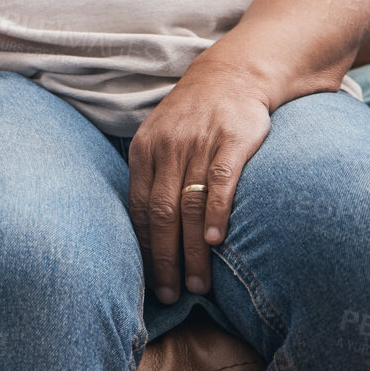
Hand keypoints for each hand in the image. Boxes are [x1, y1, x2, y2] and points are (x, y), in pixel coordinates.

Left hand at [127, 58, 271, 303]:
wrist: (232, 75)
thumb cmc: (193, 118)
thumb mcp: (161, 140)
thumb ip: (152, 178)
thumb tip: (143, 235)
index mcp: (144, 150)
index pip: (137, 208)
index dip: (142, 248)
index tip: (149, 282)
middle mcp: (168, 147)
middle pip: (160, 213)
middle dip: (164, 259)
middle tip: (171, 295)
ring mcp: (200, 143)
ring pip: (189, 205)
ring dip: (192, 250)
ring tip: (197, 284)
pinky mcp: (232, 140)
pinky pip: (219, 182)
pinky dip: (215, 213)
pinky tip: (215, 242)